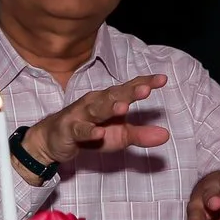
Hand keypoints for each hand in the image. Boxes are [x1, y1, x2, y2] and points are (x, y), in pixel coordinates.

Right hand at [18, 73, 170, 183]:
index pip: (129, 89)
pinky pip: (80, 130)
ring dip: (110, 108)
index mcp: (110, 100)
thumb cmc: (90, 132)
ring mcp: (81, 115)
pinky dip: (89, 131)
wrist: (53, 140)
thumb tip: (166, 135)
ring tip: (125, 108)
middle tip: (146, 90)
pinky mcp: (69, 130)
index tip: (162, 79)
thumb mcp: (119, 137)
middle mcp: (95, 102)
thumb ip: (141, 135)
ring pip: (96, 109)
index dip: (145, 83)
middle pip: (114, 95)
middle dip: (130, 92)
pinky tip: (99, 133)